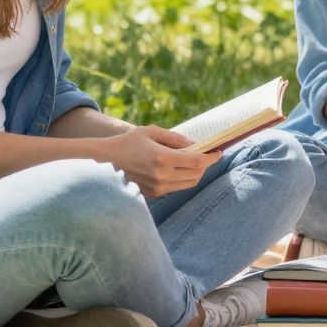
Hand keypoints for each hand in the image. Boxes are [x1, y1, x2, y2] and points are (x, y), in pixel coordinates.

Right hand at [97, 125, 219, 195]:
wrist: (107, 159)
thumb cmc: (130, 141)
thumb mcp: (153, 132)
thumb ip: (176, 138)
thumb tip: (195, 144)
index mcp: (163, 158)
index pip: (197, 161)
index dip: (211, 157)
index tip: (219, 152)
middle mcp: (161, 176)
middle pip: (196, 174)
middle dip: (206, 165)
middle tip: (210, 155)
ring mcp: (157, 187)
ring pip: (188, 184)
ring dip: (197, 173)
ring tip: (198, 161)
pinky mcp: (153, 194)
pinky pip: (176, 188)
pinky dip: (184, 179)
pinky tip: (182, 169)